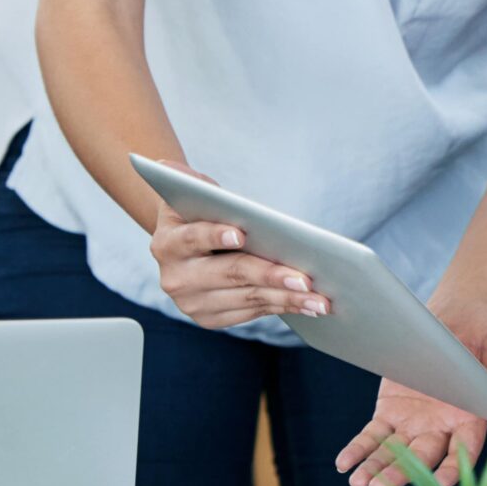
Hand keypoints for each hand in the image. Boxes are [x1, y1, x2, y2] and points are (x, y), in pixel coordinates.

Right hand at [147, 161, 330, 327]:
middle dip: (271, 275)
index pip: (192, 238)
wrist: (189, 246)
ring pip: (247, 298)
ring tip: (320, 299)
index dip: (215, 235)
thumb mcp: (196, 194)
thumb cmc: (203, 213)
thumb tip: (169, 167)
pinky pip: (252, 313)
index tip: (242, 235)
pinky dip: (283, 307)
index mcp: (167, 242)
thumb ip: (190, 182)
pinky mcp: (208, 318)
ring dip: (288, 299)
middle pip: (230, 273)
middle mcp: (175, 277)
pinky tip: (308, 306)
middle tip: (306, 279)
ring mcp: (191, 302)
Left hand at [334, 297, 486, 485]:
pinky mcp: (391, 411)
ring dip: (376, 468)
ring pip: (395, 452)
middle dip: (402, 474)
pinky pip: (373, 434)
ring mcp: (415, 422)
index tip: (442, 482)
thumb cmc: (484, 334)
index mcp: (473, 417)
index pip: (464, 450)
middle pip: (423, 458)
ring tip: (359, 481)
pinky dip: (359, 449)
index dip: (454, 467)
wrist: (455, 316)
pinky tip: (346, 463)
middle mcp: (443, 427)